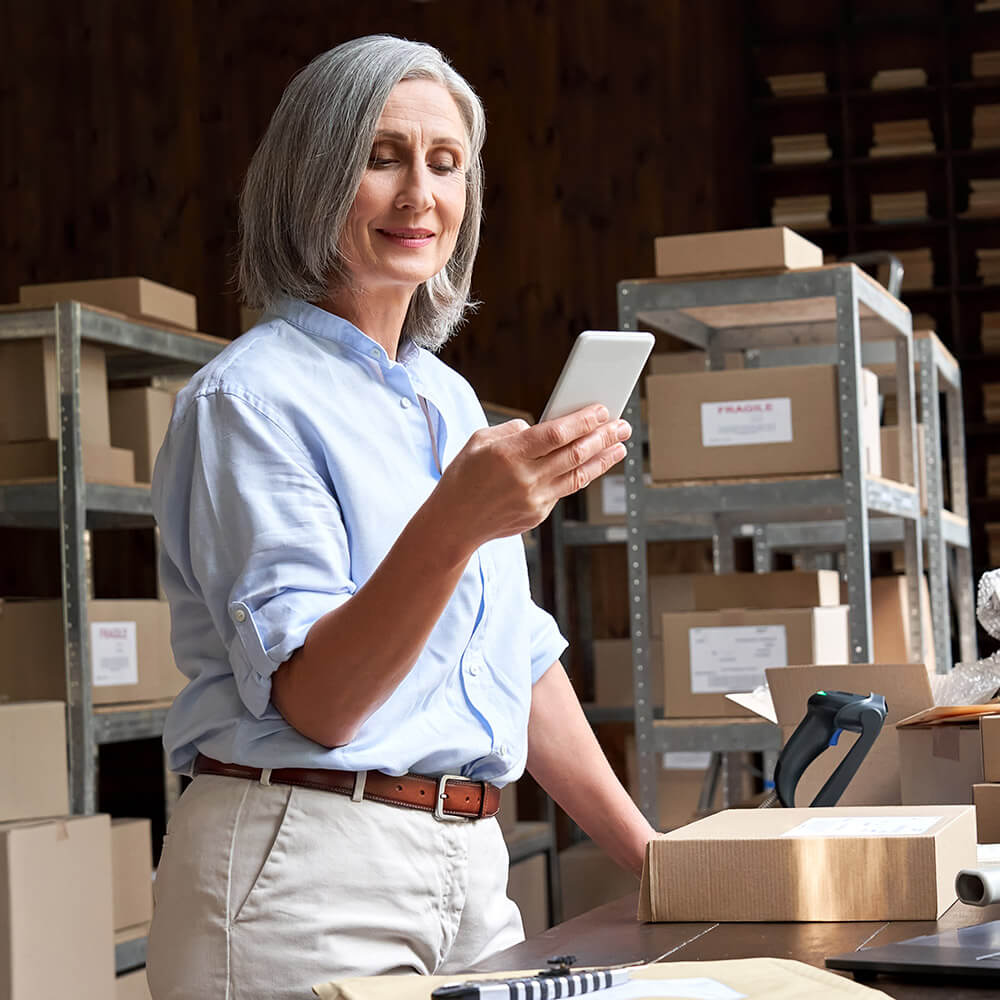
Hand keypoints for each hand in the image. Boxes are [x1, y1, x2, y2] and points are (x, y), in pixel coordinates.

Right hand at [430, 404, 630, 553]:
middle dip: (603, 436)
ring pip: (578, 475)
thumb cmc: (463, 477)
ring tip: (620, 446)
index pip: (557, 433)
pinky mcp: (538, 514)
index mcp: (509, 454)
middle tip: (622, 425)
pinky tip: (592, 464)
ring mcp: (534, 499)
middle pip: (575, 453)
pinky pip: (564, 490)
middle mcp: (526, 477)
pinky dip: (580, 475)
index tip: (602, 410)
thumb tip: (541, 428)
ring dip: (603, 458)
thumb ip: (513, 430)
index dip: (584, 421)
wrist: (453, 523)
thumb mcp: (479, 441)